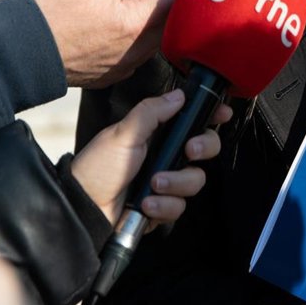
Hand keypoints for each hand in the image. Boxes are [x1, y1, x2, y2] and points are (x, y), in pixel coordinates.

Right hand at [26, 0, 180, 87]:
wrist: (13, 56)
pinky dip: (143, 29)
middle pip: (170, 17)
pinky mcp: (111, 72)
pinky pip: (138, 49)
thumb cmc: (44, 16)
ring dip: (161, 11)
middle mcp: (134, 51)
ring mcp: (124, 65)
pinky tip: (135, 12)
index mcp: (132, 25)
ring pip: (155, 35)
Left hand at [71, 89, 233, 225]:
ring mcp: (166, 181)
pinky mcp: (163, 206)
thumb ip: (151, 112)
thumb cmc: (98, 167)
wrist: (83, 209)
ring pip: (195, 179)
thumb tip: (179, 95)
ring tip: (153, 184)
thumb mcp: (122, 134)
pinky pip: (179, 206)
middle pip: (205, 147)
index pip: (191, 120)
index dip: (211, 116)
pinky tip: (147, 203)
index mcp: (157, 133)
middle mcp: (166, 155)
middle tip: (190, 150)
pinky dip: (164, 205)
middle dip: (204, 147)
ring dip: (177, 182)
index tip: (222, 114)